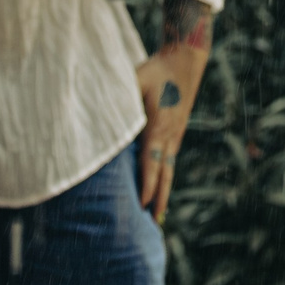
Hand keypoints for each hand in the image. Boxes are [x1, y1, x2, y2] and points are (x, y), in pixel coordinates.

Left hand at [134, 0, 213, 224]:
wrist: (185, 61)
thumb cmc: (157, 70)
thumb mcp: (136, 78)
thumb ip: (120, 96)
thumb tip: (99, 109)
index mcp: (159, 127)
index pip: (152, 162)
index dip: (148, 185)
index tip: (144, 205)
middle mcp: (169, 136)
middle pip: (164, 174)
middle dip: (159, 199)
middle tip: (154, 222)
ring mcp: (175, 136)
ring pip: (168, 170)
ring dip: (163, 192)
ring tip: (158, 215)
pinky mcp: (175, 132)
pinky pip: (169, 161)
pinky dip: (165, 177)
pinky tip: (160, 187)